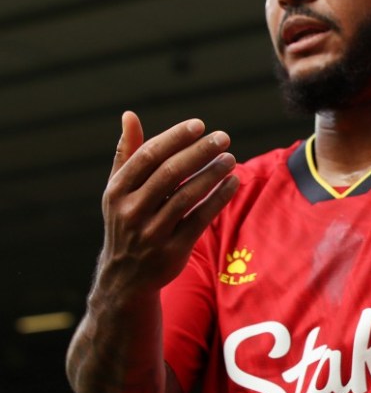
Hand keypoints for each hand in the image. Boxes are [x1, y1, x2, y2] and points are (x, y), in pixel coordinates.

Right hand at [97, 111, 238, 295]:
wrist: (124, 277)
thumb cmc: (126, 220)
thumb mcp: (119, 190)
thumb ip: (127, 153)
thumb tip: (129, 115)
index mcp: (116, 191)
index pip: (148, 157)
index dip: (175, 138)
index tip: (199, 124)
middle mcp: (131, 211)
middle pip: (169, 174)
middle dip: (199, 152)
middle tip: (223, 137)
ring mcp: (152, 232)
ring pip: (186, 196)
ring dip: (211, 174)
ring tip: (230, 158)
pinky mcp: (172, 250)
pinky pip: (200, 219)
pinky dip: (217, 199)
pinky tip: (232, 183)